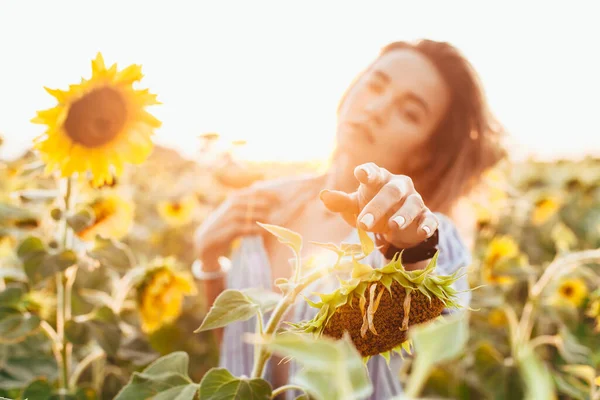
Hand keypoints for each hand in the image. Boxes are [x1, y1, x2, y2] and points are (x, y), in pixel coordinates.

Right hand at [193, 186, 279, 269]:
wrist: (205, 249)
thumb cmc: (224, 233)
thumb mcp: (235, 219)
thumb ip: (247, 211)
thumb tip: (268, 204)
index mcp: (229, 204)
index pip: (245, 193)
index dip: (262, 193)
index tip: (278, 197)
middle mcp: (223, 211)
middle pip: (242, 201)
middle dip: (259, 202)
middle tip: (275, 207)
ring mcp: (219, 222)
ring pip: (238, 214)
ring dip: (255, 215)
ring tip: (268, 219)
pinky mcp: (218, 235)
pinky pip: (235, 229)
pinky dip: (250, 229)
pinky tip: (261, 231)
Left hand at [319, 162, 438, 248]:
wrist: (396, 227)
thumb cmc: (372, 209)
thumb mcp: (355, 207)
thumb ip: (341, 202)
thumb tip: (324, 196)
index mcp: (380, 179)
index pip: (374, 172)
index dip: (368, 172)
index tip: (360, 174)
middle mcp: (399, 186)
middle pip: (390, 192)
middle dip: (377, 207)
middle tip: (363, 223)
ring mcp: (414, 201)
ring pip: (412, 204)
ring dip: (403, 215)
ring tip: (392, 226)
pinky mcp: (426, 217)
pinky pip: (429, 219)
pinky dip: (427, 225)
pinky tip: (422, 231)